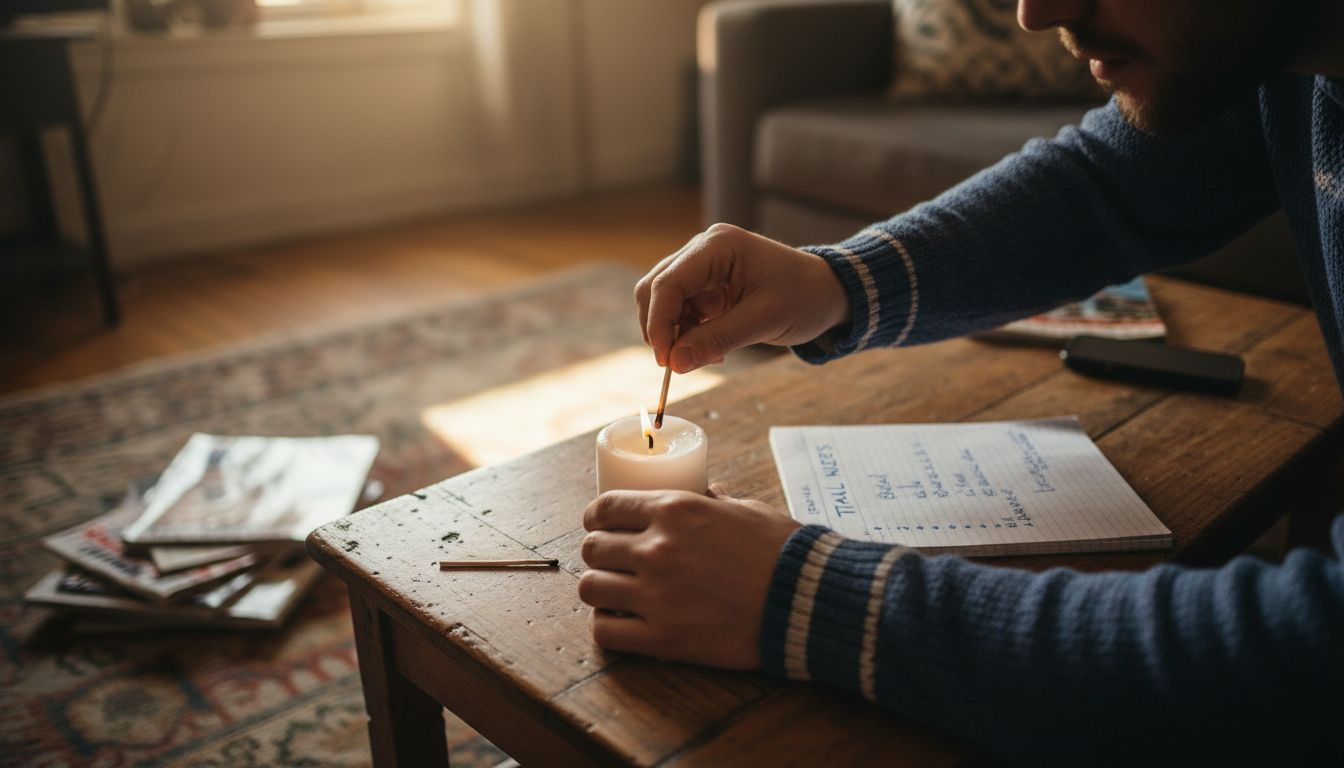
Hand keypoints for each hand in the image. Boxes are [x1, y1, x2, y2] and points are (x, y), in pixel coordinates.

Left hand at [579, 484, 801, 669]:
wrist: (807, 601)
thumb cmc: (783, 552)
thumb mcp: (746, 510)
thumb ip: (713, 502)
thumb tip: (704, 494)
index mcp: (675, 510)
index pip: (606, 507)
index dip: (597, 516)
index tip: (600, 524)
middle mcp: (657, 549)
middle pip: (592, 547)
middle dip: (600, 553)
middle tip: (614, 562)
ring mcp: (656, 595)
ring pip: (590, 588)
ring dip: (600, 590)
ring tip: (616, 594)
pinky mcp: (663, 638)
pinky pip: (607, 632)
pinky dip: (609, 627)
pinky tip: (624, 623)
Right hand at [636, 223, 850, 372]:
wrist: (827, 291)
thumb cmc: (804, 297)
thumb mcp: (763, 321)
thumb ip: (716, 339)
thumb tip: (675, 363)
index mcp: (717, 246)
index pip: (668, 283)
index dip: (658, 323)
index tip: (665, 361)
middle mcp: (703, 249)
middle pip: (655, 289)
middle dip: (661, 329)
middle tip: (677, 365)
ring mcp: (702, 265)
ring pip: (663, 302)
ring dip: (676, 334)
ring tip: (708, 357)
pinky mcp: (706, 284)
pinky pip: (681, 310)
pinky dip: (688, 334)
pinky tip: (713, 350)